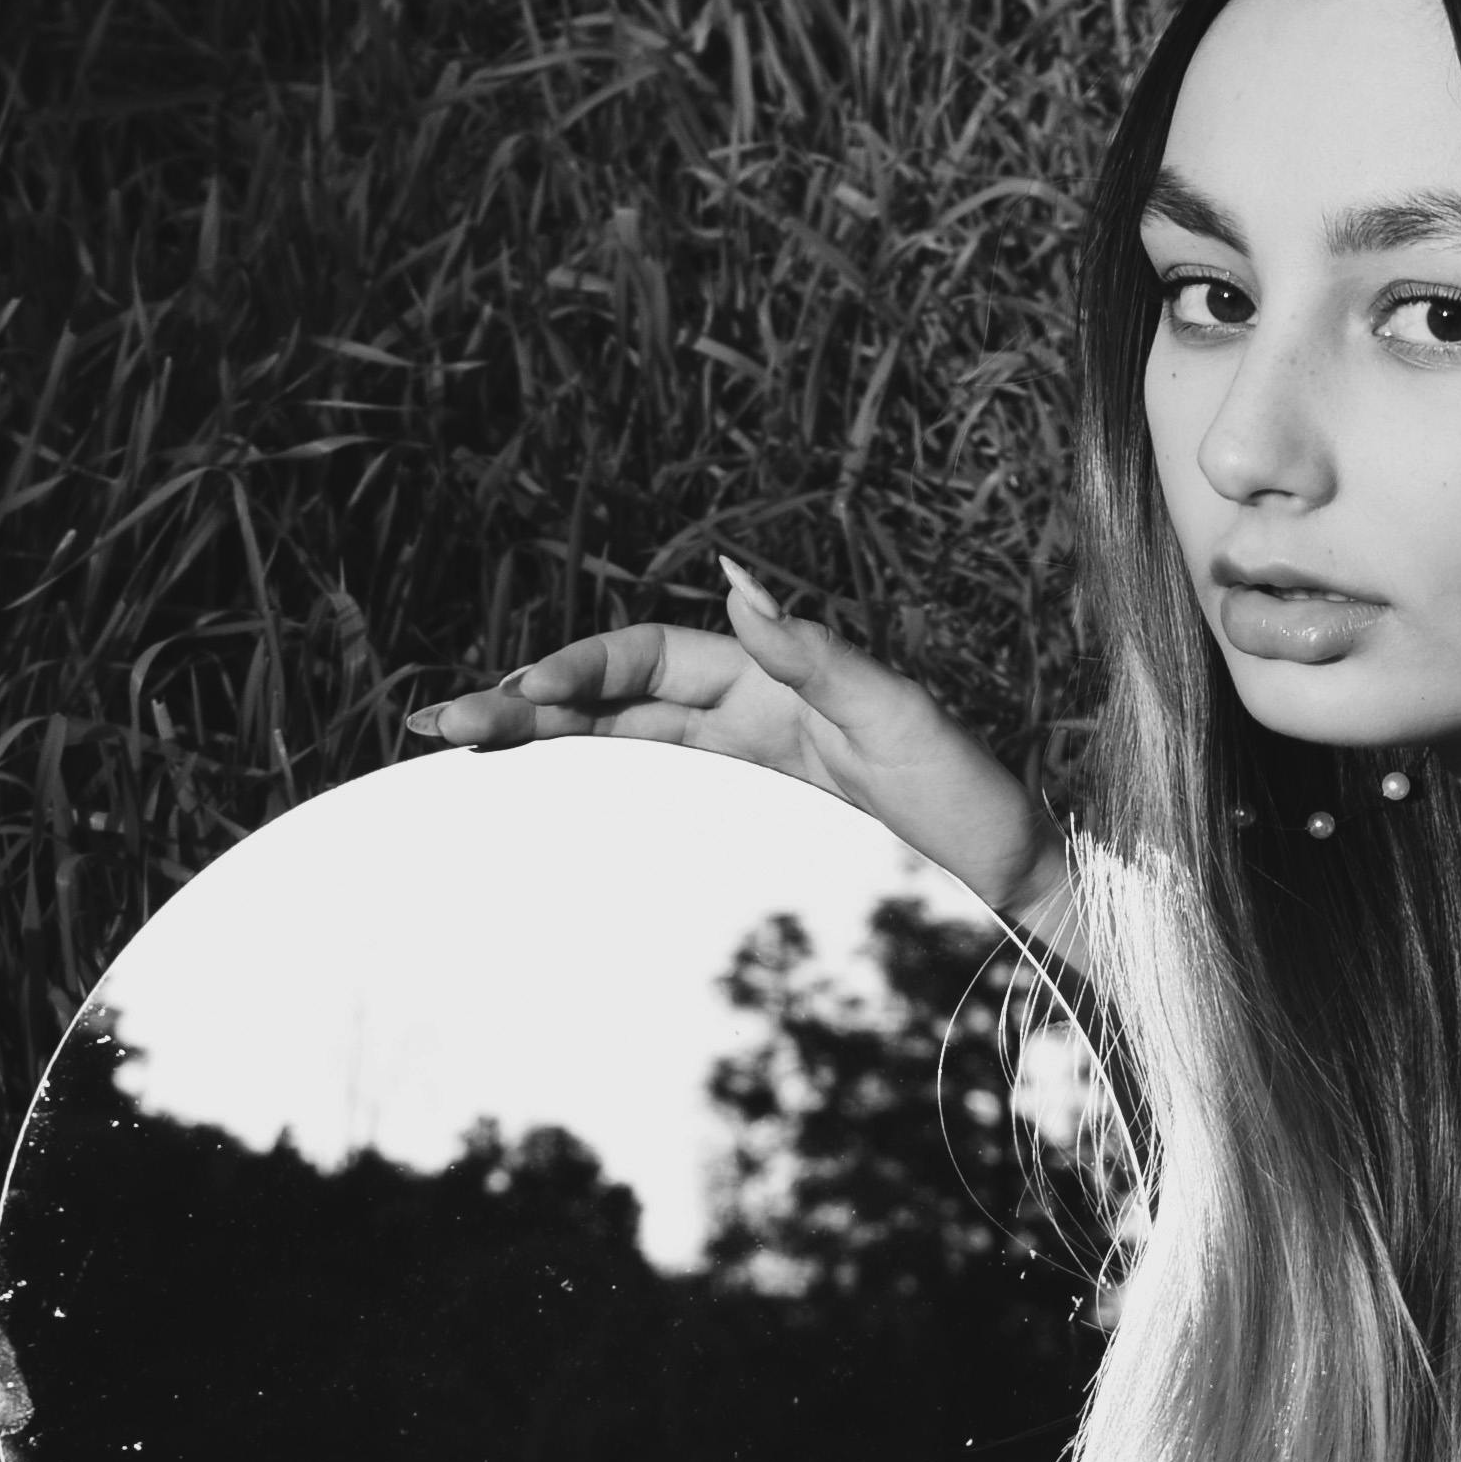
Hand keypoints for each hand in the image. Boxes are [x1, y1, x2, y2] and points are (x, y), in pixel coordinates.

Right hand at [413, 557, 1079, 950]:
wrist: (1020, 885)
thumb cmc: (976, 801)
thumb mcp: (901, 721)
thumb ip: (815, 655)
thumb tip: (729, 576)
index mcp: (775, 682)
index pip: (649, 659)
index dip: (579, 670)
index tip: (518, 698)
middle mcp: (751, 717)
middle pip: (616, 698)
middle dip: (528, 705)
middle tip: (439, 724)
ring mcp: (747, 771)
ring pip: (622, 744)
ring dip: (544, 744)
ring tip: (458, 749)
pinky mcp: (752, 823)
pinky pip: (655, 794)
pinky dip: (593, 788)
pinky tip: (537, 796)